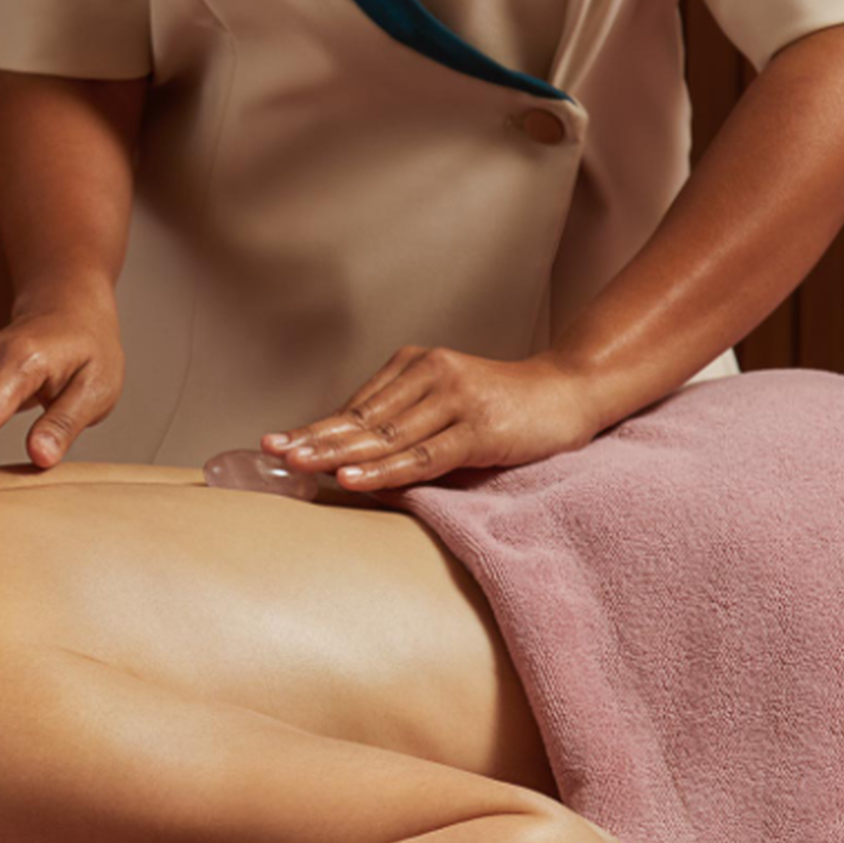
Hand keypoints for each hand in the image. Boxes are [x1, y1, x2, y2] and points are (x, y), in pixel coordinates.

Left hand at [263, 347, 602, 490]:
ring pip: (385, 436)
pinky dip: (383, 469)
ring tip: (298, 464)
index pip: (356, 406)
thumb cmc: (504, 408)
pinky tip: (352, 477)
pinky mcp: (479, 428)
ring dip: (337, 453)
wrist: (571, 393)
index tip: (276, 442)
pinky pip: (422, 455)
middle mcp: (431, 374)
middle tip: (272, 452)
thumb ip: (406, 421)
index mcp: (416, 365)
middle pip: (362, 418)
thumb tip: (350, 456)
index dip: (316, 427)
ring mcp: (455, 399)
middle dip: (314, 438)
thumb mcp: (447, 406)